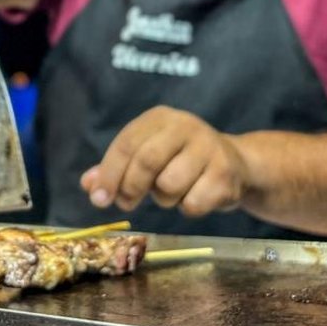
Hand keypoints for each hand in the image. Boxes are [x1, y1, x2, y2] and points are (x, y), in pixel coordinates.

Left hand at [79, 106, 250, 216]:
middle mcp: (185, 126)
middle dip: (130, 188)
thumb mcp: (148, 156)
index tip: (98, 199)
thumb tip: (89, 185)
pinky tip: (196, 195)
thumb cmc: (180, 160)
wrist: (237, 164)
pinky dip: (187, 207)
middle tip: (127, 203)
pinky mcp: (225, 173)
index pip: (126, 144)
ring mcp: (209, 148)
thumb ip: (116, 169)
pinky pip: (192, 203)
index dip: (109, 174)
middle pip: (146, 161)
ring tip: (172, 191)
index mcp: (159, 118)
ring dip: (163, 199)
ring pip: (169, 185)